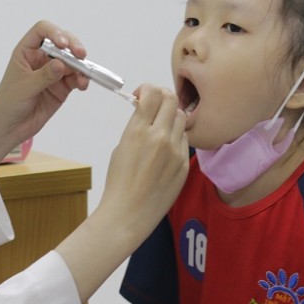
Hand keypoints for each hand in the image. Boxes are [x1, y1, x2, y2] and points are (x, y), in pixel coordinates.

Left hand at [0, 21, 89, 180]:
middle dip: (73, 47)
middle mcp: (41, 58)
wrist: (9, 128)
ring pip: (72, 62)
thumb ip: (44, 75)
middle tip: (81, 56)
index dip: (54, 33)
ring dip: (80, 67)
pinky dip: (82, 79)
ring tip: (83, 78)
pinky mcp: (62, 87)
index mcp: (26, 51)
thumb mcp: (24, 87)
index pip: (42, 31)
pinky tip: (82, 84)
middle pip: (62, 43)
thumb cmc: (8, 103)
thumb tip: (61, 64)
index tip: (63, 44)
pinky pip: (76, 78)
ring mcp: (53, 72)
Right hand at [93, 84, 188, 249]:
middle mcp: (159, 137)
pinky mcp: (184, 164)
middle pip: (171, 99)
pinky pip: (184, 140)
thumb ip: (136, 125)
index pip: (152, 92)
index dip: (147, 89)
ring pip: (181, 117)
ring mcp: (175, 151)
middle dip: (162, 97)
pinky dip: (176, 138)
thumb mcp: (121, 146)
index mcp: (138, 131)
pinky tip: (165, 149)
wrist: (129, 213)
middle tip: (155, 106)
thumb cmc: (119, 183)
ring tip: (160, 128)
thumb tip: (146, 110)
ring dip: (171, 116)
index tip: (143, 96)